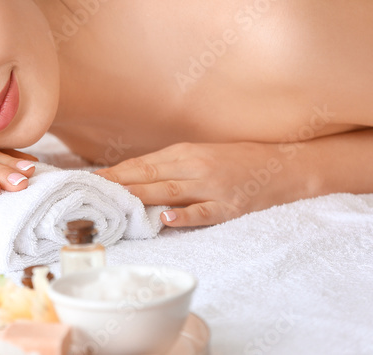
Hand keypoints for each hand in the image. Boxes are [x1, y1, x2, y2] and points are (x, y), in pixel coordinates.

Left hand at [93, 141, 305, 226]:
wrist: (285, 165)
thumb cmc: (239, 160)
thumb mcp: (201, 155)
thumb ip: (171, 166)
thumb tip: (135, 177)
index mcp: (185, 152)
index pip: (141, 164)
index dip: (114, 173)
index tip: (88, 181)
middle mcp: (195, 166)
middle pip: (149, 177)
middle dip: (117, 185)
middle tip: (89, 194)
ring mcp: (212, 187)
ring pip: (169, 192)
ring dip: (139, 198)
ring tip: (114, 204)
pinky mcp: (230, 206)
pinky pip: (204, 212)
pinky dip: (185, 216)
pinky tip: (166, 219)